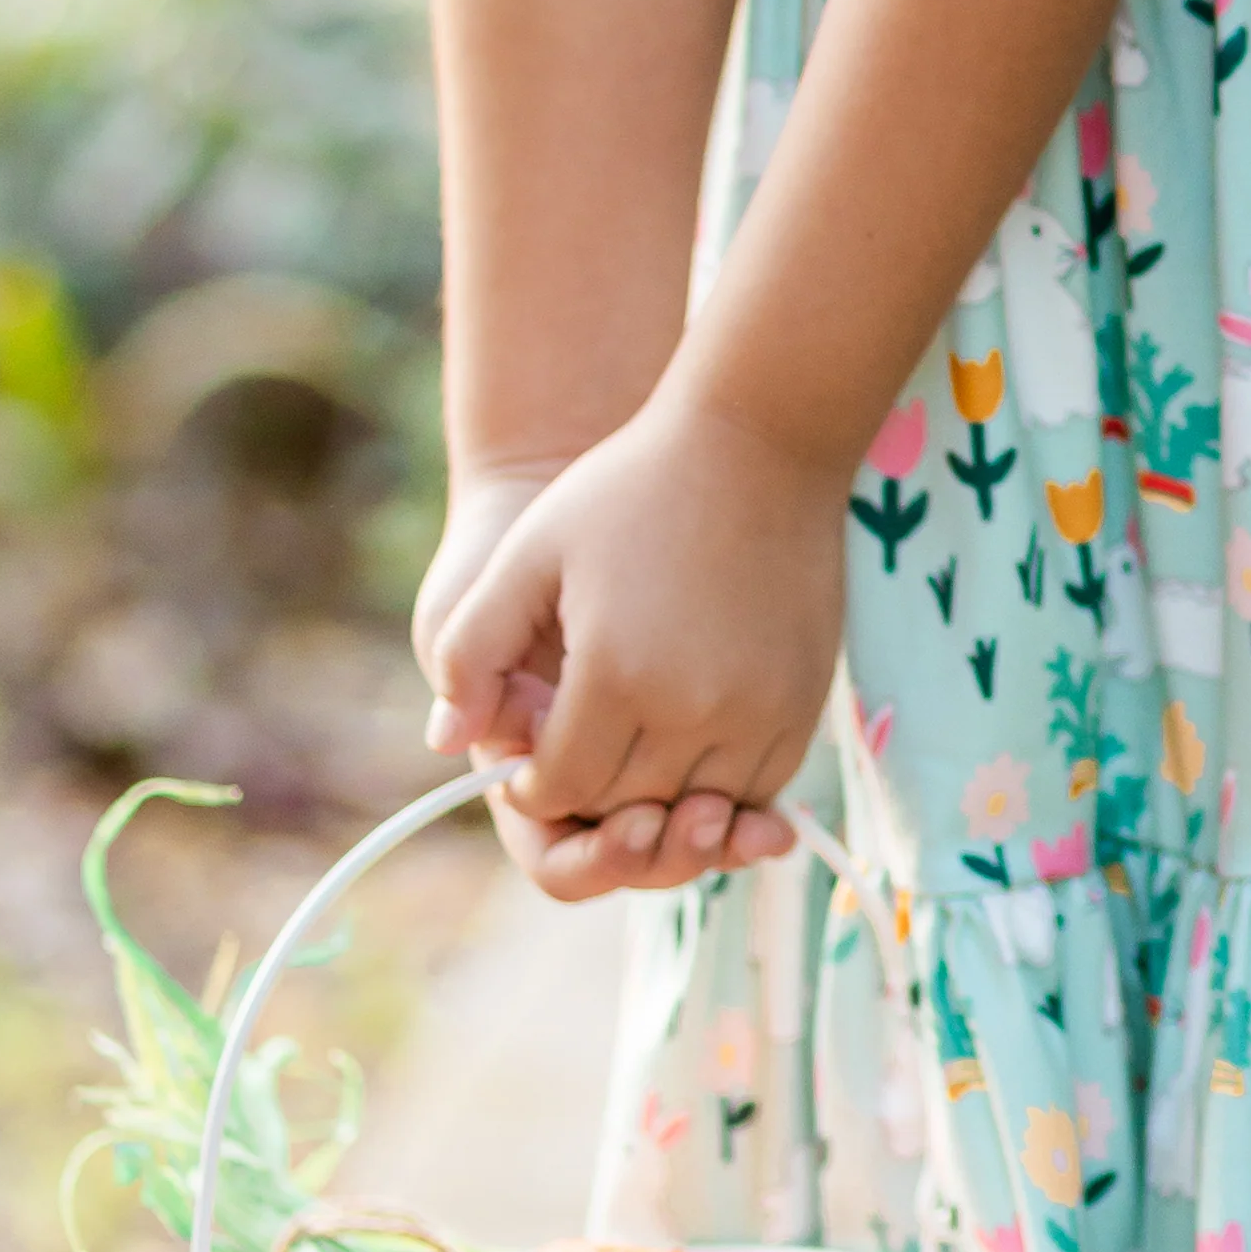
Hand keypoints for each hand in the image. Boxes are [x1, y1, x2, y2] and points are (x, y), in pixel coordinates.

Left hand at [425, 376, 837, 902]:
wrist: (758, 444)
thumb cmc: (629, 492)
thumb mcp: (527, 554)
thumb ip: (472, 649)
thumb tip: (447, 739)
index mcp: (614, 675)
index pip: (562, 789)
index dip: (536, 785)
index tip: (535, 756)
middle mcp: (692, 708)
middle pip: (627, 808)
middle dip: (593, 792)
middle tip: (581, 746)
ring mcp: (758, 710)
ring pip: (695, 807)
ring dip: (659, 794)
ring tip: (636, 741)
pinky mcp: (803, 705)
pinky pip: (754, 787)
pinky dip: (718, 783)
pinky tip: (691, 734)